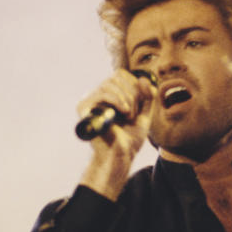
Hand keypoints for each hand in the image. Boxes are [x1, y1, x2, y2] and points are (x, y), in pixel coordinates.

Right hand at [77, 69, 155, 198]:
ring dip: (126, 99)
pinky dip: (116, 100)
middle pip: (117, 76)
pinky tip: (123, 112)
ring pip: (110, 83)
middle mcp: (98, 95)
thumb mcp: (145, 114)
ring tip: (128, 115)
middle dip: (132, 94)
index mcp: (111, 95)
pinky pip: (102, 93)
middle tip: (133, 113)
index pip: (122, 75)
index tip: (140, 105)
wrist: (120, 156)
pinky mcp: (84, 107)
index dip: (135, 86)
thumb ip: (147, 96)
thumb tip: (143, 78)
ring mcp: (90, 100)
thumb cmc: (130, 138)